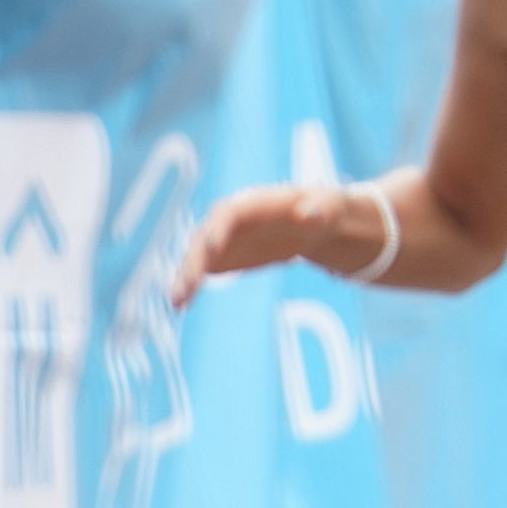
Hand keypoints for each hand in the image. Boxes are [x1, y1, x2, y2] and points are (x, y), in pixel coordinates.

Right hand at [168, 183, 373, 305]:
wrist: (313, 221)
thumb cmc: (322, 209)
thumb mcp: (329, 207)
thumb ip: (320, 210)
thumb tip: (311, 213)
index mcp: (253, 203)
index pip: (229, 214)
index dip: (219, 229)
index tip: (212, 248)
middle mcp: (229, 219)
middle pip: (206, 237)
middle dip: (196, 260)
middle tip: (188, 286)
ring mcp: (222, 237)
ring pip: (197, 257)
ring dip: (185, 278)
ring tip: (177, 302)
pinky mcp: (222, 256)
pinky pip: (200, 271)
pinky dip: (190, 286)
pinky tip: (180, 304)